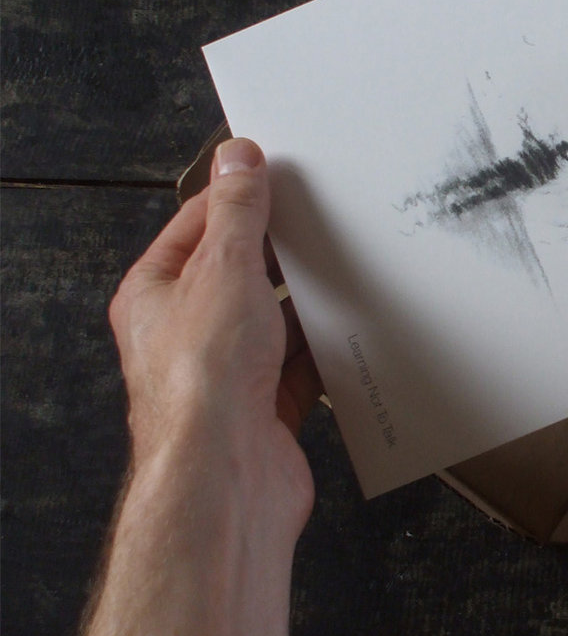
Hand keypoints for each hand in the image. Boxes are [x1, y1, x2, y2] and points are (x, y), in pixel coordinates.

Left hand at [108, 137, 321, 535]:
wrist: (226, 475)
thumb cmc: (202, 385)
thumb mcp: (222, 268)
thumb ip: (236, 211)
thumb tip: (237, 160)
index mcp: (154, 295)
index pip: (197, 225)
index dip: (237, 195)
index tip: (274, 174)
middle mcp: (184, 334)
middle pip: (238, 274)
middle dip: (278, 252)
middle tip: (315, 221)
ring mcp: (226, 373)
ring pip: (273, 321)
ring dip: (304, 303)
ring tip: (337, 273)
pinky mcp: (264, 407)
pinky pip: (301, 366)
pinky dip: (324, 350)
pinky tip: (345, 334)